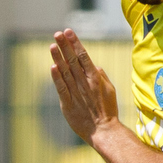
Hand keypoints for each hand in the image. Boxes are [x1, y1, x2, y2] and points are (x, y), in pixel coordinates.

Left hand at [49, 29, 119, 144]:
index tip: (68, 32)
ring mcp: (76, 93)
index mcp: (95, 78)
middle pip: (73, 61)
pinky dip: (57, 78)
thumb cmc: (107, 110)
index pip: (84, 56)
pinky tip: (53, 67)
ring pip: (66, 72)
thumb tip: (95, 65)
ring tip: (52, 45)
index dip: (75, 43)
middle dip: (65, 46)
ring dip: (58, 58)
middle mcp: (85, 83)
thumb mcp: (109, 90)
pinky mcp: (68, 104)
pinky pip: (62, 88)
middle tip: (58, 33)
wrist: (103, 131)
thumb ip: (101, 76)